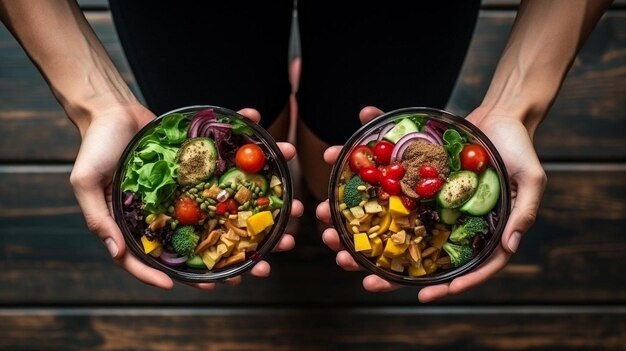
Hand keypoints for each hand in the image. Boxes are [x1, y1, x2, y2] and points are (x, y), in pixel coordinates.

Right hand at [69, 104, 302, 289]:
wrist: (109, 108)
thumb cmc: (94, 148)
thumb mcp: (87, 184)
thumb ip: (100, 219)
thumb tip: (117, 254)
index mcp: (153, 222)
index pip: (176, 257)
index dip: (196, 275)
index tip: (225, 284)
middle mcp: (180, 207)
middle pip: (218, 233)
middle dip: (250, 244)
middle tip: (277, 252)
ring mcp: (197, 183)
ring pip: (237, 197)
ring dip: (269, 199)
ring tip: (295, 204)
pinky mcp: (206, 158)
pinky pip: (233, 156)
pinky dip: (253, 147)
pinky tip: (279, 143)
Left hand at [316, 106, 545, 301]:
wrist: (501, 113)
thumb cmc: (520, 147)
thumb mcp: (530, 179)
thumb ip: (524, 211)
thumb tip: (512, 245)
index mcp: (472, 230)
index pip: (456, 267)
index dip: (439, 285)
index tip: (417, 295)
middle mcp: (443, 218)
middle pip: (408, 246)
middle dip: (374, 257)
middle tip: (344, 259)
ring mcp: (424, 197)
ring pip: (385, 214)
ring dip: (352, 215)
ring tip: (325, 217)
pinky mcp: (411, 173)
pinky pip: (385, 175)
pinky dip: (361, 167)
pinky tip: (335, 157)